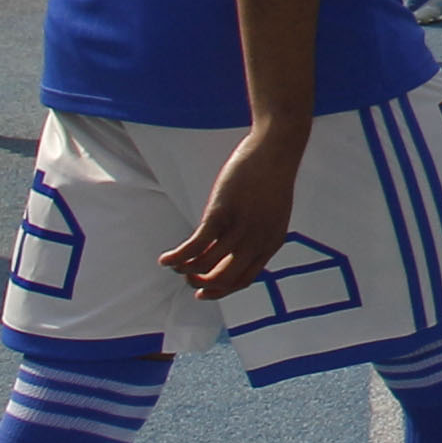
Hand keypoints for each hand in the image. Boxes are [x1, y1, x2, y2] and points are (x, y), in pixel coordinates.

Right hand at [161, 123, 311, 300]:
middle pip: (223, 279)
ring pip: (205, 265)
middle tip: (186, 278)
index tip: (202, 292)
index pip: (243, 280)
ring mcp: (240, 228)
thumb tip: (232, 251)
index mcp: (270, 243)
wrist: (275, 150)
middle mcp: (257, 241)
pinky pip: (195, 246)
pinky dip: (177, 258)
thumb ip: (256, 234)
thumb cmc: (270, 179)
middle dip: (200, 283)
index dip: (220, 291)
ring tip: (174, 265)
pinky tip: (165, 259)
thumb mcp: (270, 214)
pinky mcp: (222, 213)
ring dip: (184, 270)